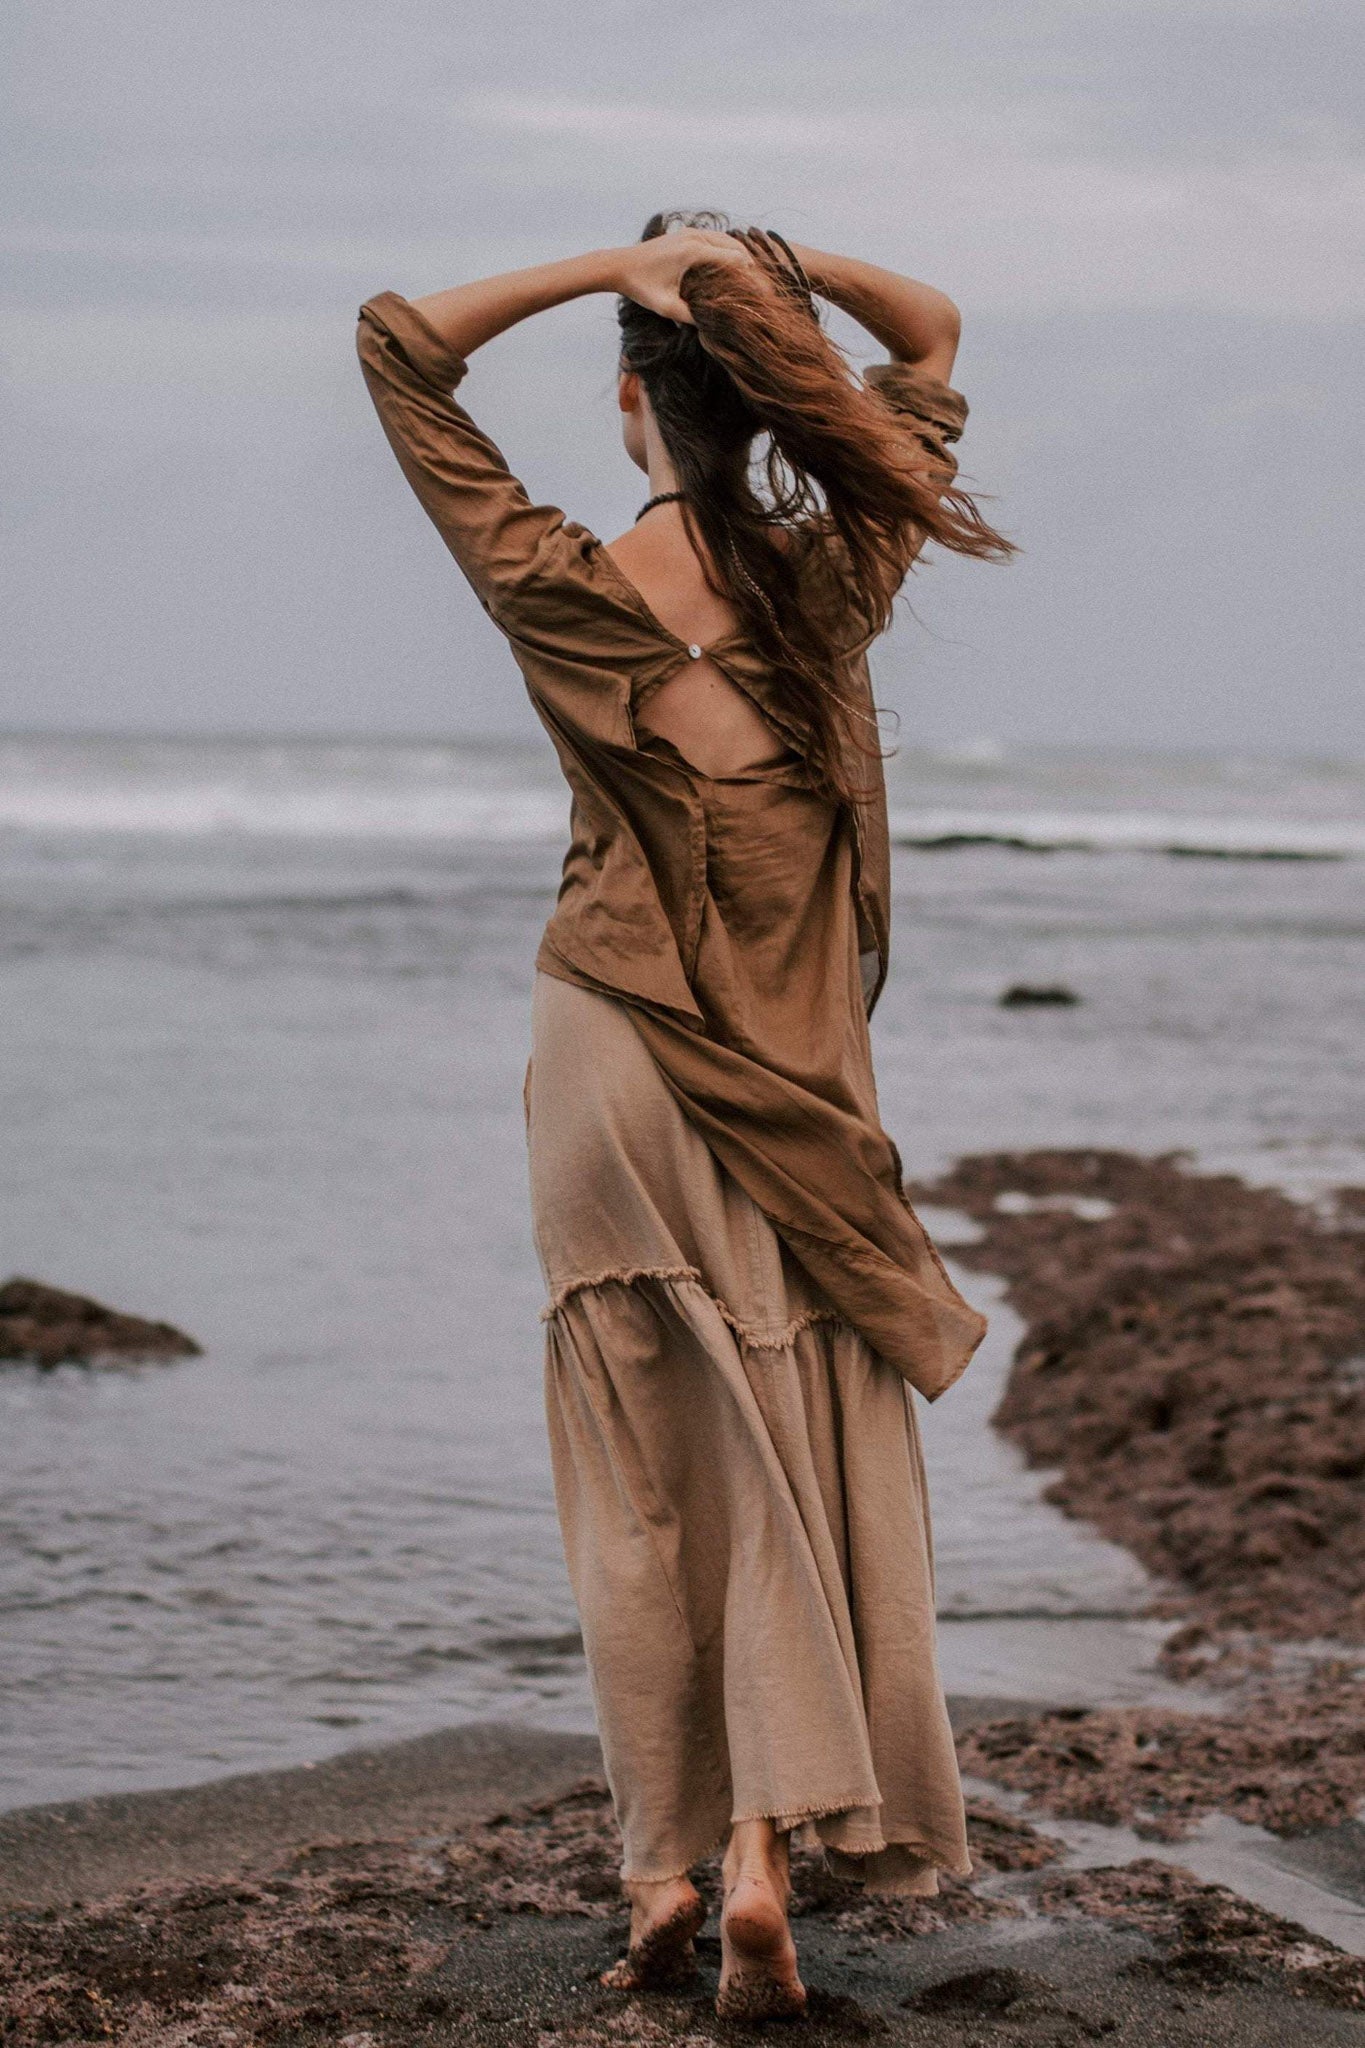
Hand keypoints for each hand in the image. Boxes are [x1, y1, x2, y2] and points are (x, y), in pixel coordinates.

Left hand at [611, 227, 756, 323]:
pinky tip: (731, 269)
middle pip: (736, 246)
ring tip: (748, 280)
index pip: (734, 258)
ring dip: (740, 257)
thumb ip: (690, 317)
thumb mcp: (666, 307)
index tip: (757, 293)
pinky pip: (716, 239)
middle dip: (749, 266)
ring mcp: (691, 232)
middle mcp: (695, 236)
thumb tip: (713, 327)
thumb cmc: (641, 287)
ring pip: (728, 240)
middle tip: (758, 287)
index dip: (749, 276)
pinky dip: (728, 251)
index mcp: (693, 252)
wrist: (620, 265)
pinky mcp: (687, 233)